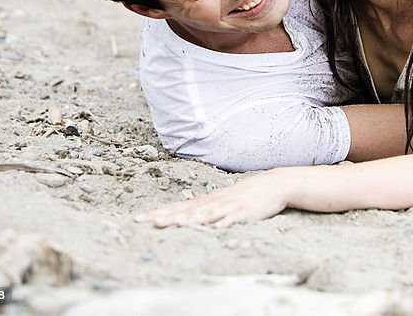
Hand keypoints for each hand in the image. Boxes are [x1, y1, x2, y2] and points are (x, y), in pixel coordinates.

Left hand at [135, 170, 287, 228]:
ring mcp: (229, 206)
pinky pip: (232, 219)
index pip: (178, 206)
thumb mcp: (223, 200)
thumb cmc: (246, 194)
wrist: (274, 184)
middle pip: (187, 210)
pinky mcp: (245, 212)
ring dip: (188, 219)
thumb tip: (183, 217)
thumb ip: (205, 209)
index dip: (159, 212)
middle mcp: (215, 202)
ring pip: (205, 214)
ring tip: (172, 225)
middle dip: (167, 216)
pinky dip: (222, 223)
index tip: (138, 219)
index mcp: (208, 200)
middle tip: (148, 223)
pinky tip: (213, 230)